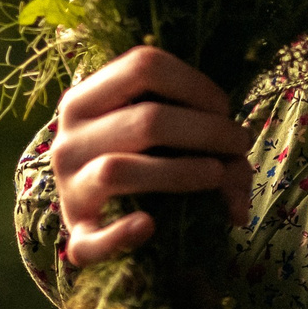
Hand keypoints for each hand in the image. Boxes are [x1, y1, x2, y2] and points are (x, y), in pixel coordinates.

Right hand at [51, 45, 253, 266]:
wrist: (101, 211)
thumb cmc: (143, 156)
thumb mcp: (166, 132)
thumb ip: (209, 139)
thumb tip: (238, 182)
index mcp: (86, 99)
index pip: (143, 66)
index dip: (195, 84)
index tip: (225, 109)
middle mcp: (68, 140)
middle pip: (144, 120)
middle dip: (206, 130)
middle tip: (239, 143)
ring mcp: (68, 191)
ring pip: (118, 170)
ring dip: (179, 172)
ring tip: (218, 174)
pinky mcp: (77, 237)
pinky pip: (90, 242)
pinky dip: (119, 236)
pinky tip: (149, 226)